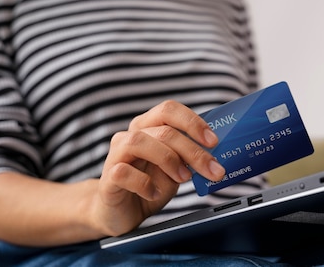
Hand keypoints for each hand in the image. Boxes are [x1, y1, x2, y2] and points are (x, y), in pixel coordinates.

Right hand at [92, 100, 225, 236]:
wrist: (120, 212)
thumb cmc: (148, 185)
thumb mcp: (175, 169)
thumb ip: (188, 158)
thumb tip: (215, 155)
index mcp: (148, 127)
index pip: (169, 110)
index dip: (192, 122)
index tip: (213, 141)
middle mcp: (131, 135)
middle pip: (163, 130)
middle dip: (193, 150)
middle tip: (212, 169)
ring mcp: (116, 154)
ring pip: (139, 141)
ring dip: (168, 160)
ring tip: (183, 178)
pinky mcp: (108, 177)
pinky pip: (123, 171)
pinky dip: (144, 183)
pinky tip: (154, 193)